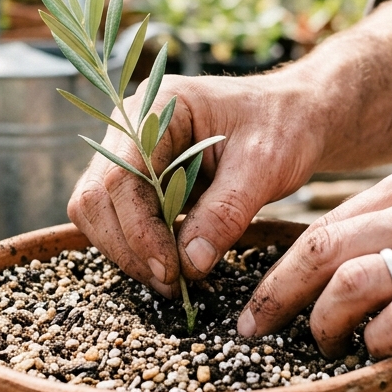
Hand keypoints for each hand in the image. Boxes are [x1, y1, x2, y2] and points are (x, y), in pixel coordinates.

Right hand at [68, 72, 323, 295]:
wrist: (296, 118)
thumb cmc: (284, 128)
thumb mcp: (265, 166)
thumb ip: (226, 212)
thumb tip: (190, 263)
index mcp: (157, 107)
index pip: (122, 176)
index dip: (139, 231)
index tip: (171, 270)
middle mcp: (131, 128)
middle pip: (96, 198)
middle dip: (128, 248)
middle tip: (172, 284)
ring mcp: (131, 154)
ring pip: (97, 213)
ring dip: (128, 253)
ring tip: (173, 280)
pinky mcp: (140, 180)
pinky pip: (118, 219)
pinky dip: (136, 247)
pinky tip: (167, 266)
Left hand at [239, 160, 391, 356]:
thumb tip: (361, 261)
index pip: (330, 220)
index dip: (288, 261)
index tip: (265, 293)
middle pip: (322, 247)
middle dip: (276, 291)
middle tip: (251, 326)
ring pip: (349, 281)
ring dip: (321, 321)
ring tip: (320, 346)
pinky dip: (376, 340)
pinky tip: (377, 353)